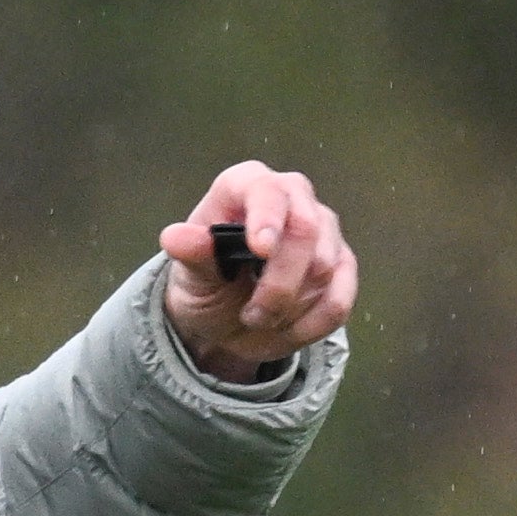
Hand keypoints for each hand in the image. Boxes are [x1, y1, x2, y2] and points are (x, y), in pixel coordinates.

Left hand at [161, 162, 356, 379]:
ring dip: (290, 308)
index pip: (266, 189)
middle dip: (280, 283)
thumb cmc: (207, 284)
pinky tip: (287, 328)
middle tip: (252, 314)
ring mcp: (323, 229)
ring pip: (325, 267)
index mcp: (246, 187)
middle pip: (306, 229)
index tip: (260, 249)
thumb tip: (174, 237)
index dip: (266, 216)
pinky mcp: (342, 264)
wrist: (226, 321)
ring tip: (259, 318)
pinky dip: (312, 324)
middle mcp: (292, 198)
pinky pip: (340, 298)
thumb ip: (191, 255)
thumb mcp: (190, 275)